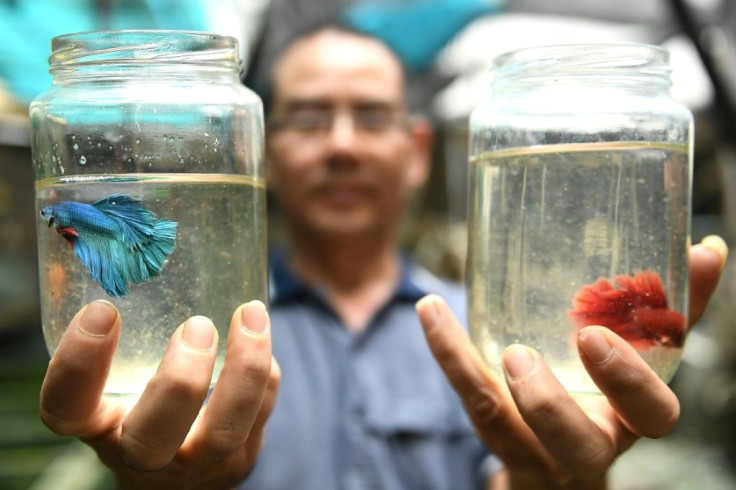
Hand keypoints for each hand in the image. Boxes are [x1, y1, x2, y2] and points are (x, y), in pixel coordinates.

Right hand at [40, 301, 279, 489]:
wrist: (175, 471)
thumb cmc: (140, 402)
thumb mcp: (118, 376)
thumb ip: (126, 330)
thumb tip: (128, 248)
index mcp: (97, 425)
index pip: (68, 408)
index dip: (78, 365)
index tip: (103, 310)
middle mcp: (141, 452)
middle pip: (152, 436)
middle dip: (180, 380)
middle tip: (198, 325)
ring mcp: (194, 464)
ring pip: (223, 432)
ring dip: (244, 369)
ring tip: (251, 313)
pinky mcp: (237, 461)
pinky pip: (259, 418)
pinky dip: (266, 375)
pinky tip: (259, 338)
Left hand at [416, 236, 726, 488]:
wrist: (559, 458)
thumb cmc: (610, 397)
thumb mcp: (646, 357)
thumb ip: (675, 310)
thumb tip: (707, 247)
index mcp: (630, 420)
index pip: (650, 414)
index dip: (628, 382)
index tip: (594, 336)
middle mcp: (584, 445)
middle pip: (575, 444)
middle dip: (549, 404)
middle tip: (520, 353)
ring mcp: (532, 447)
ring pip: (497, 424)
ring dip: (469, 369)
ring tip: (441, 313)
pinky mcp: (493, 433)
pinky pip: (466, 399)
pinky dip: (446, 351)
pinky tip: (430, 309)